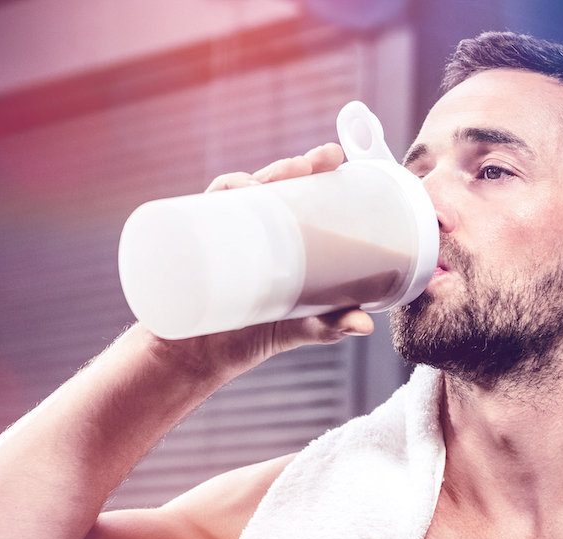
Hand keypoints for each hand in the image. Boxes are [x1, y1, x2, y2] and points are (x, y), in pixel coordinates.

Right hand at [184, 143, 373, 366]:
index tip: (333, 156)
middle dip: (288, 167)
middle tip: (308, 165)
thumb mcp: (300, 328)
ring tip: (267, 185)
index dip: (314, 167)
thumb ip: (331, 326)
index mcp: (280, 237)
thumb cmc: (252, 335)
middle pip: (269, 183)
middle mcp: (251, 229)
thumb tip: (366, 327)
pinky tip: (233, 198)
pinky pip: (201, 213)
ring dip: (251, 179)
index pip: (298, 192)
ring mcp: (222, 236)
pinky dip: (217, 199)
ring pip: (235, 193)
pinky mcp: (196, 247)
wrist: (199, 358)